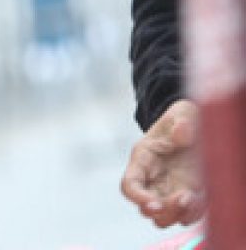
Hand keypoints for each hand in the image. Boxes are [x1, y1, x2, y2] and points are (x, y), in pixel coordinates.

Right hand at [121, 99, 203, 227]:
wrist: (194, 126)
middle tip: (182, 198)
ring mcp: (169, 190)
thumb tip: (182, 132)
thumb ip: (181, 121)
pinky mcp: (186, 197)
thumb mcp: (182, 114)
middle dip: (163, 210)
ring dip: (176, 215)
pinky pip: (184, 215)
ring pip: (163, 217)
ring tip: (193, 199)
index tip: (154, 204)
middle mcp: (152, 178)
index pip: (130, 185)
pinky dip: (192, 214)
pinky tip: (201, 199)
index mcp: (143, 158)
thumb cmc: (183, 119)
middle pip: (146, 208)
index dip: (137, 197)